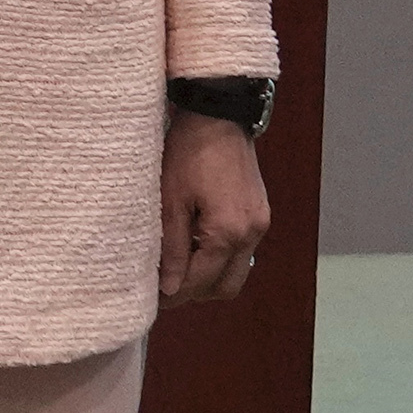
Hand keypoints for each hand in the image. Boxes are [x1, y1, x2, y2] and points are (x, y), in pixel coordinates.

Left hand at [159, 111, 269, 306]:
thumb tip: (170, 288)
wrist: (217, 116)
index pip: (200, 282)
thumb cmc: (188, 152)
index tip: (152, 297)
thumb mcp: (171, 201)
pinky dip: (221, 258)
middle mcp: (251, 233)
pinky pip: (242, 252)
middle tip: (165, 285)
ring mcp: (260, 225)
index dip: (173, 294)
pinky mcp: (261, 215)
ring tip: (179, 264)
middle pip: (225, 288)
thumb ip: (173, 249)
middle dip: (194, 292)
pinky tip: (197, 245)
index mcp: (227, 232)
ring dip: (209, 276)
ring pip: (236, 273)